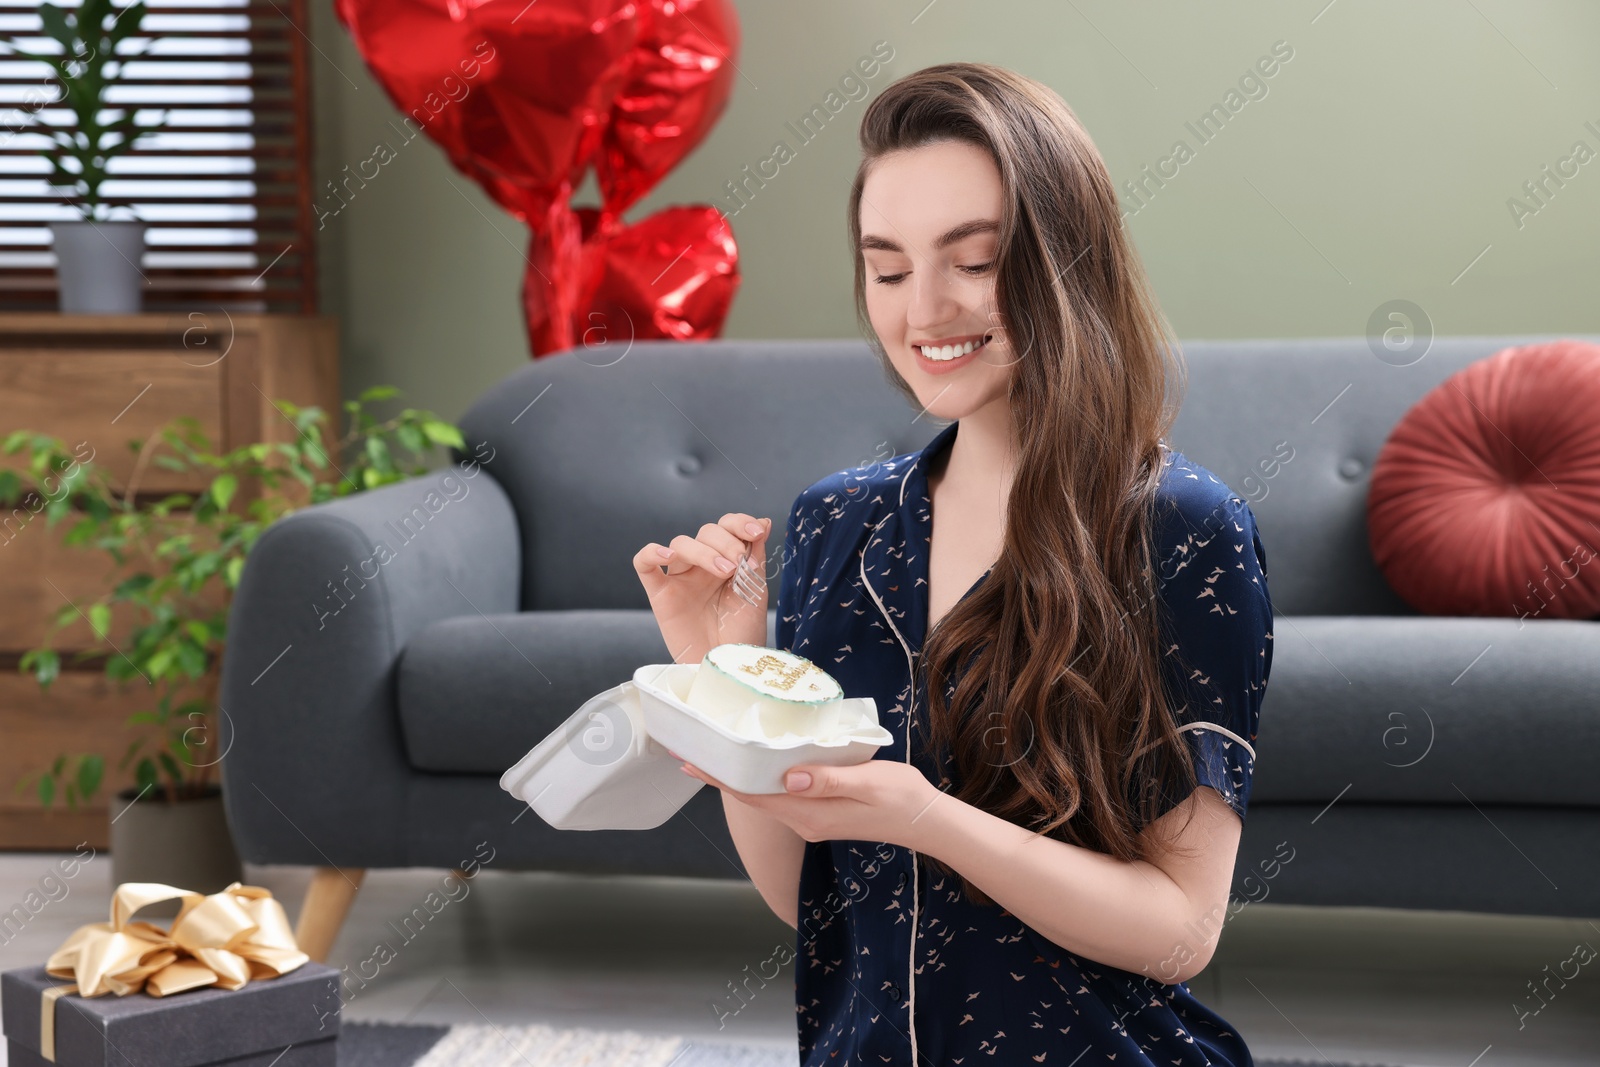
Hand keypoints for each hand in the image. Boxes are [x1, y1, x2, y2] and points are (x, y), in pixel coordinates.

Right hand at [633, 512, 772, 663]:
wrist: (728, 667)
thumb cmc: (742, 634)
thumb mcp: (755, 591)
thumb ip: (755, 557)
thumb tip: (764, 521)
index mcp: (727, 561)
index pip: (727, 526)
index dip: (740, 523)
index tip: (757, 532)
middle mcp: (702, 566)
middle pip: (706, 532)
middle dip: (725, 542)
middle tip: (738, 565)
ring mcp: (680, 579)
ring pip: (680, 544)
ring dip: (703, 551)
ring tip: (725, 571)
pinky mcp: (660, 595)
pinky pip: (644, 564)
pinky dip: (651, 553)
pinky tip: (667, 556)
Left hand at [672, 751, 940, 850]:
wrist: (927, 821)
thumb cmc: (902, 797)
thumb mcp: (868, 781)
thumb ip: (829, 779)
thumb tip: (789, 777)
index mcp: (810, 814)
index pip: (753, 794)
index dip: (720, 778)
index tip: (691, 762)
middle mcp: (804, 821)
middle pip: (752, 796)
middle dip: (721, 775)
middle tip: (692, 750)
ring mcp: (811, 820)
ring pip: (765, 797)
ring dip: (739, 776)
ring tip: (716, 753)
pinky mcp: (821, 814)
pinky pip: (782, 796)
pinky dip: (763, 779)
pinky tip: (759, 763)